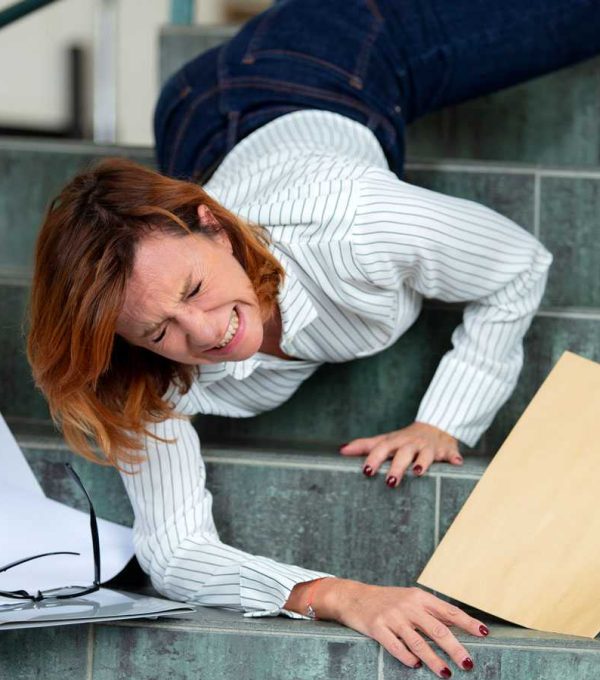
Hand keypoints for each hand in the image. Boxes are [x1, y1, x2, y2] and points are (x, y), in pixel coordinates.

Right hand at [320, 579, 486, 676]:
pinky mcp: (377, 628)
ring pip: (417, 641)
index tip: (484, 633)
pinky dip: (407, 657)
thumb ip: (431, 612)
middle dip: (454, 648)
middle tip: (468, 664)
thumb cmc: (388, 600)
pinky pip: (395, 646)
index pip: (448, 611)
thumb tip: (459, 626)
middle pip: (436, 628)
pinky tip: (415, 665)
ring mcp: (392, 616)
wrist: (354, 597)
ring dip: (433, 659)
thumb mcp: (410, 599)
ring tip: (445, 673)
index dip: (467, 622)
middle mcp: (407, 605)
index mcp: (419, 597)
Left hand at [339, 422, 462, 487]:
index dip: (374, 459)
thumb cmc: (404, 439)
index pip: (382, 449)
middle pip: (403, 454)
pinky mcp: (447, 450)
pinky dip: (454, 458)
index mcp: (395, 442)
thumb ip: (364, 445)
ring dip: (423, 461)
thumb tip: (341, 450)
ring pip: (426, 454)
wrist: (435, 426)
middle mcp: (411, 444)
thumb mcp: (385, 440)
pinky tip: (457, 463)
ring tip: (419, 472)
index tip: (366, 472)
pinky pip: (452, 454)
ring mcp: (429, 447)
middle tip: (391, 482)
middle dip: (397, 466)